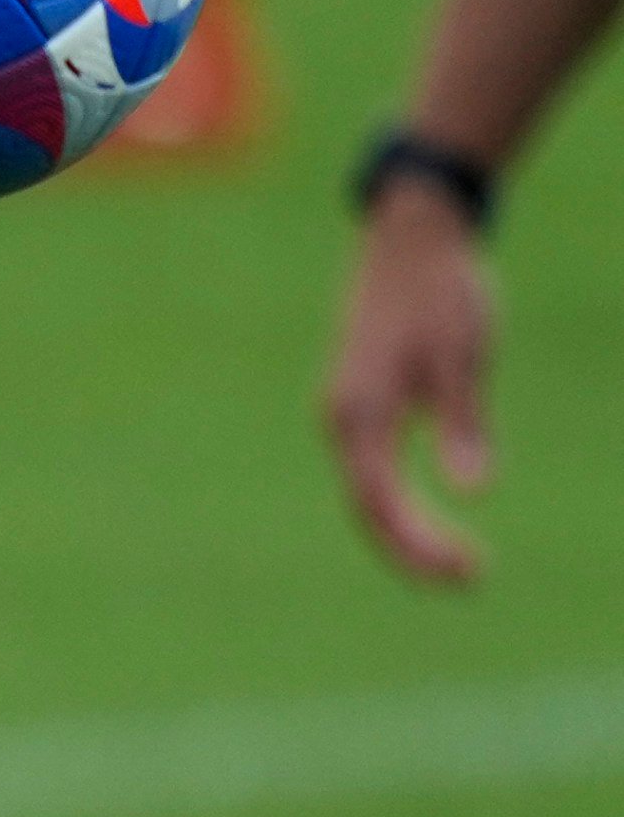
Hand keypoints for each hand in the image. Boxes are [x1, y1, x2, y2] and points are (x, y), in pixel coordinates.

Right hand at [323, 180, 495, 582]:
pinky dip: (400, 503)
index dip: (418, 545)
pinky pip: (371, 471)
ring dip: (407, 532)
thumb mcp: (464, 357)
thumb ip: (463, 425)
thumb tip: (474, 491)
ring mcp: (346, 412)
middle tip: (471, 579)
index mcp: (359, 412)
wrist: (414, 237)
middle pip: (367, 508)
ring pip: (367, 492)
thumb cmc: (443, 293)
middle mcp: (341, 419)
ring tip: (458, 561)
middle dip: (414, 551)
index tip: (468, 571)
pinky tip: (433, 518)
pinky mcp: (360, 404)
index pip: (379, 501)